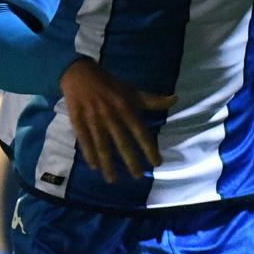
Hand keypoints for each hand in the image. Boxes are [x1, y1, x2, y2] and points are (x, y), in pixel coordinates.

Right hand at [59, 58, 177, 183]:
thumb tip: (176, 99)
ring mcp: (94, 119)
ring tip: (113, 180)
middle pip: (122, 142)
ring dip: (108, 164)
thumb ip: (152, 100)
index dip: (149, 148)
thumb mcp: (132, 91)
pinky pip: (84, 140)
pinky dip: (89, 154)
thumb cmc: (110, 85)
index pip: (140, 132)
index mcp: (125, 108)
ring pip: (102, 145)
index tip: (157, 163)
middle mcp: (111, 115)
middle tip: (138, 177)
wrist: (80, 73)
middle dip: (130, 161)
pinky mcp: (78, 121)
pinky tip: (94, 167)